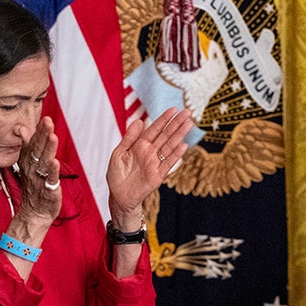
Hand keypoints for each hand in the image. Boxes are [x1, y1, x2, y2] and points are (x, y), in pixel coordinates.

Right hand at [15, 117, 61, 223]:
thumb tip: (24, 130)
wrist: (35, 213)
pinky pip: (50, 179)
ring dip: (48, 149)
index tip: (45, 119)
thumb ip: (29, 147)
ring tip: (52, 136)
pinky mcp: (48, 190)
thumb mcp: (30, 165)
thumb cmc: (35, 187)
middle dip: (43, 135)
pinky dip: (52, 171)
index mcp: (28, 162)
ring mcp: (39, 179)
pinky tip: (55, 162)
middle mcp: (32, 169)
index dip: (39, 132)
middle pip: (38, 149)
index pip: (33, 144)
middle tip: (48, 121)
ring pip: (44, 162)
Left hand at [105, 107, 193, 226]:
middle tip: (188, 112)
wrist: (118, 196)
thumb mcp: (119, 153)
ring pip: (170, 146)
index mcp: (139, 145)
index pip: (154, 129)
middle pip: (165, 135)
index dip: (164, 119)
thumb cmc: (116, 175)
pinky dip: (176, 155)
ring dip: (180, 135)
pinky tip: (184, 146)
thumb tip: (139, 121)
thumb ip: (129, 138)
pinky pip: (168, 163)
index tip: (174, 109)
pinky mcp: (158, 175)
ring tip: (189, 124)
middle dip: (176, 123)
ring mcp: (155, 163)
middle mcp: (149, 152)